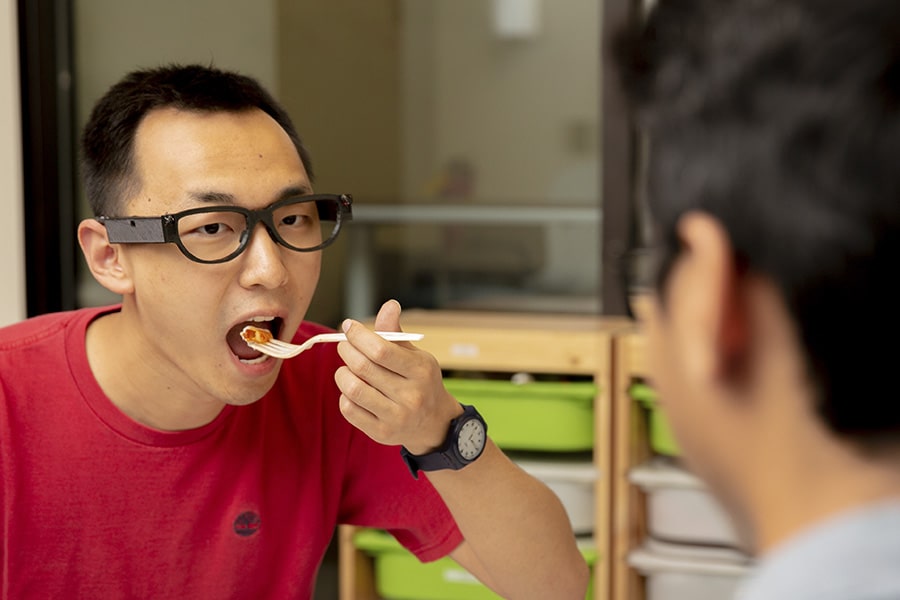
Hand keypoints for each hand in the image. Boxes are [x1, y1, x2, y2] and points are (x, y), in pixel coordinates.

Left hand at [334, 300, 462, 453]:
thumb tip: (389, 305)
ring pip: (353, 389)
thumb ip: (396, 333)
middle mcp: (411, 395)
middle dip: (347, 350)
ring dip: (342, 373)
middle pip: (363, 367)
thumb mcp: (416, 356)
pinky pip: (349, 410)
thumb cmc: (420, 382)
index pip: (381, 349)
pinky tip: (352, 390)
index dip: (359, 335)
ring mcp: (396, 417)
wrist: (434, 423)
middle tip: (344, 345)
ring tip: (346, 368)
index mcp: (421, 370)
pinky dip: (344, 395)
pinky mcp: (382, 433)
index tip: (349, 327)